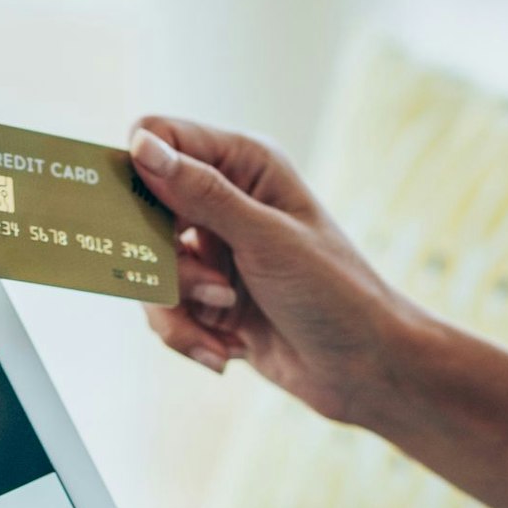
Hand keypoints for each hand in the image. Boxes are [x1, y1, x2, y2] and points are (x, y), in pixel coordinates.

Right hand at [129, 118, 440, 425]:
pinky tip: (226, 353)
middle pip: (143, 212)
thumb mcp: (265, 238)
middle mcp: (226, 202)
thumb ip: (201, 193)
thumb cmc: (336, 293)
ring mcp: (216, 253)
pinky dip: (188, 335)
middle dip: (165, 260)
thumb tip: (141, 145)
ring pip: (149, 269)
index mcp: (245, 165)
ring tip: (226, 323)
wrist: (368, 369)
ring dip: (178, 306)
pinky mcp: (211, 301)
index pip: (161, 138)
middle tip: (211, 287)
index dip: (139, 172)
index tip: (143, 217)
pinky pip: (166, 311)